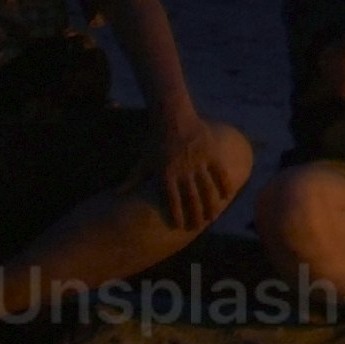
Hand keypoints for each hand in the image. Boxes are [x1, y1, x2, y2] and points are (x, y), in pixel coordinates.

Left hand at [144, 107, 246, 233]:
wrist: (172, 117)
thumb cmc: (156, 140)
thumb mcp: (144, 161)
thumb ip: (133, 179)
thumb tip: (116, 195)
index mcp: (166, 174)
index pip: (172, 201)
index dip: (177, 215)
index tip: (180, 226)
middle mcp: (183, 171)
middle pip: (191, 199)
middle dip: (195, 215)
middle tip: (198, 226)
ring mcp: (198, 162)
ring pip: (207, 189)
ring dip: (210, 205)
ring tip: (212, 217)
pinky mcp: (210, 153)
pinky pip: (219, 172)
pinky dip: (224, 185)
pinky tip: (227, 195)